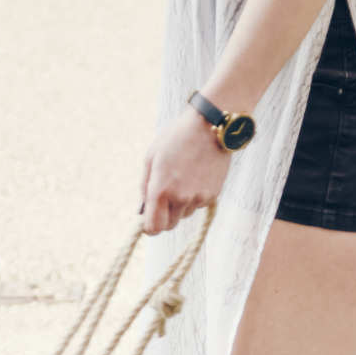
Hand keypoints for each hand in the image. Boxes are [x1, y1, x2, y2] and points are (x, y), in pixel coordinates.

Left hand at [138, 104, 233, 234]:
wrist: (209, 127)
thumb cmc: (176, 138)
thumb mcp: (151, 156)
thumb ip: (145, 186)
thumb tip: (143, 209)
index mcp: (161, 189)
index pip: (153, 227)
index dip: (149, 227)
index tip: (149, 221)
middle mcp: (180, 198)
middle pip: (169, 226)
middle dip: (164, 217)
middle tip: (164, 202)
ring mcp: (198, 199)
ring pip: (184, 215)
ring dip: (180, 205)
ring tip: (183, 179)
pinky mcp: (212, 196)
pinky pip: (198, 205)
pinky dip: (195, 196)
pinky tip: (196, 176)